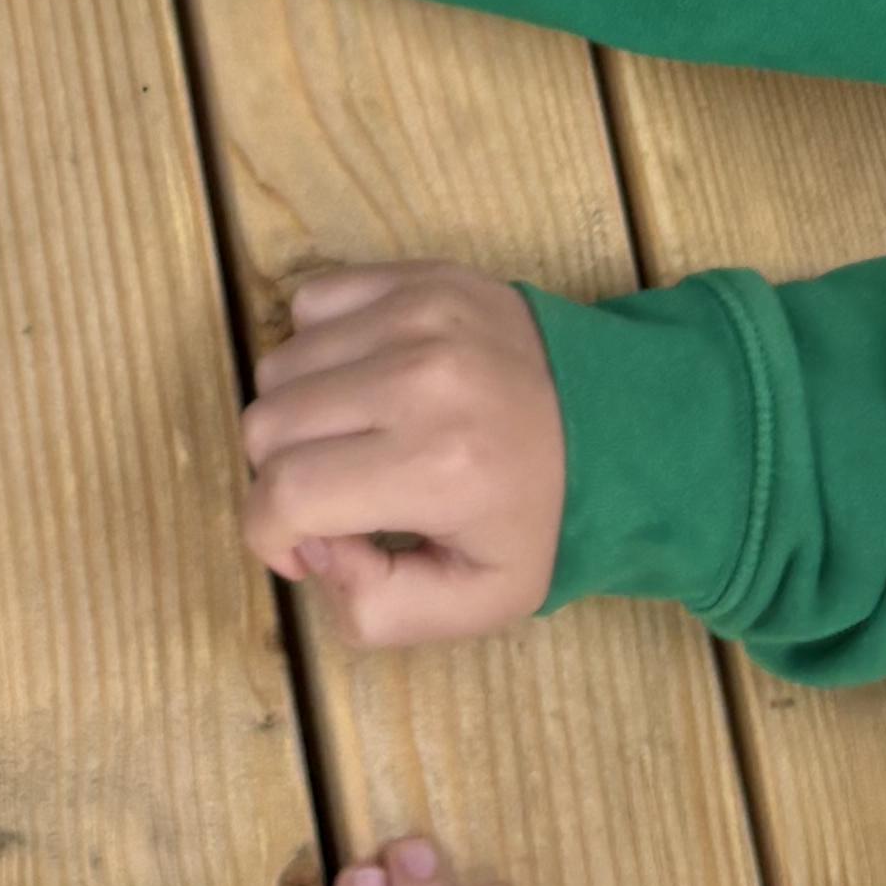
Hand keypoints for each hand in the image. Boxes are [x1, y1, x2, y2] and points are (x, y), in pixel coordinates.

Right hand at [244, 266, 564, 646]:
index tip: (305, 548)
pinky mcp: (420, 277)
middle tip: (331, 498)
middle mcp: (421, 381)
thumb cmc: (538, 518)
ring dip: (297, 415)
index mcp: (436, 468)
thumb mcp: (474, 602)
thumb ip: (373, 609)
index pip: (284, 495)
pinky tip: (363, 384)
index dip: (269, 534)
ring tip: (352, 439)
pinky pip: (310, 304)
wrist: (618, 421)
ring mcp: (418, 316)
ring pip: (278, 365)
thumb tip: (311, 549)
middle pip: (266, 426)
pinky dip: (317, 350)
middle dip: (279, 477)